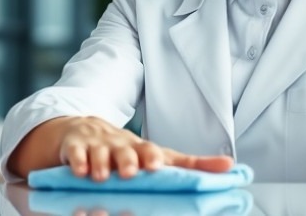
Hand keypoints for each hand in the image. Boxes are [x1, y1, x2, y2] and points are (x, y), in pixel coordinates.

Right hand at [58, 116, 233, 180]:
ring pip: (99, 153)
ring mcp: (96, 145)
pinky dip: (77, 161)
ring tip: (103, 175)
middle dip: (128, 159)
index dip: (153, 157)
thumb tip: (231, 167)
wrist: (81, 131)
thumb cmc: (125, 149)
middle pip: (125, 150)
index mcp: (141, 148)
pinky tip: (79, 170)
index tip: (157, 165)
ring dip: (102, 162)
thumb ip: (192, 165)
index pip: (151, 151)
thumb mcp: (157, 155)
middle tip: (131, 171)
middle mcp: (120, 144)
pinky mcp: (75, 147)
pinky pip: (74, 153)